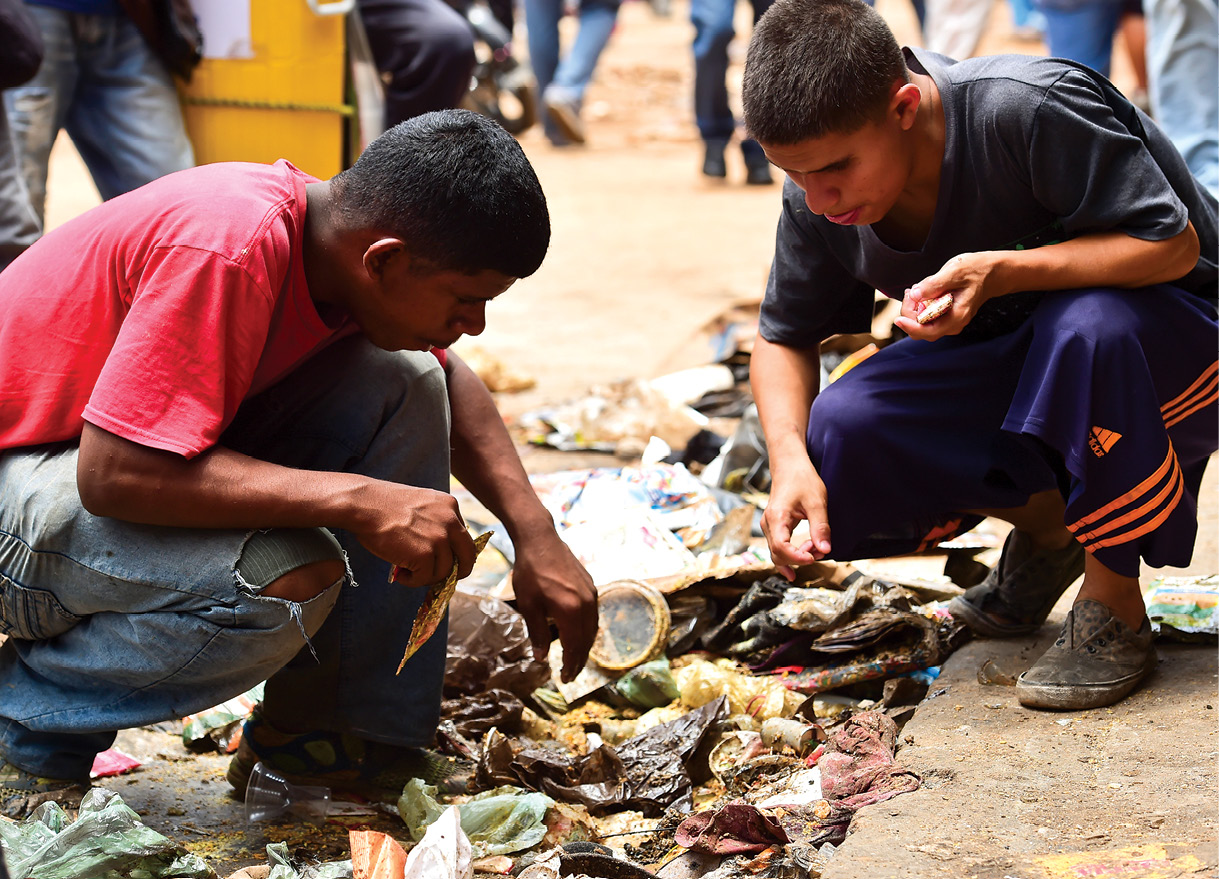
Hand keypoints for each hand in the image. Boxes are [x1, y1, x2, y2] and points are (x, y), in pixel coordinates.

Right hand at [351, 483, 475, 587]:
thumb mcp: (419, 504)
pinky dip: (413, 581)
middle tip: (439, 577)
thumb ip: (435, 521)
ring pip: (444, 571)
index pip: (464, 537)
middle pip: (467, 557)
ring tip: (406, 571)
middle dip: (456, 572)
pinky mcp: (425, 555)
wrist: (363, 504)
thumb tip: (439, 550)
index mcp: (450, 506)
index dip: (455, 553)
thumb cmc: (382, 504)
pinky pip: (426, 579)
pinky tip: (401, 574)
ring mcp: (439, 539)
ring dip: (426, 576)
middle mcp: (450, 521)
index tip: (444, 561)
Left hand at [510, 528, 597, 682]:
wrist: (541, 540)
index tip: (565, 679)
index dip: (570, 665)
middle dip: (579, 660)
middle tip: (570, 674)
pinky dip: (587, 630)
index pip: (574, 647)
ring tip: (575, 658)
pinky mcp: (591, 586)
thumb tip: (541, 658)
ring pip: (593, 628)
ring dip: (585, 646)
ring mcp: (591, 594)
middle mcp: (586, 604)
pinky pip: (593, 615)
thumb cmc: (530, 572)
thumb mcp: (529, 606)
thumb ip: (538, 633)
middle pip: (587, 640)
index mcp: (570, 611)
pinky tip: (578, 633)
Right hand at [761, 456, 831, 580]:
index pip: (781, 548)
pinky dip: (792, 554)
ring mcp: (769, 526)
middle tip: (819, 551)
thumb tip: (825, 550)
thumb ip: (820, 528)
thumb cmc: (802, 480)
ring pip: (777, 553)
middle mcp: (768, 524)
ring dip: (796, 557)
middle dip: (799, 558)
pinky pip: (779, 546)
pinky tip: (804, 557)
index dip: (798, 558)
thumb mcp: (817, 503)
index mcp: (776, 518)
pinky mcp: (774, 526)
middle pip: (778, 554)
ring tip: (815, 549)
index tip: (815, 557)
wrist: (790, 466)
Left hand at [893, 252, 998, 339]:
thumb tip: (915, 295)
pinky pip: (926, 317)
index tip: (898, 318)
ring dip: (913, 309)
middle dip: (910, 314)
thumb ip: (934, 284)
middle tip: (911, 292)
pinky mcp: (945, 315)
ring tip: (917, 288)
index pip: (927, 331)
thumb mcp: (955, 271)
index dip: (910, 327)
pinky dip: (919, 306)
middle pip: (920, 331)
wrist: (992, 272)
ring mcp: (949, 321)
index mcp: (957, 316)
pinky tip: (921, 291)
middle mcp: (953, 323)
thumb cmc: (977, 270)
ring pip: (922, 325)